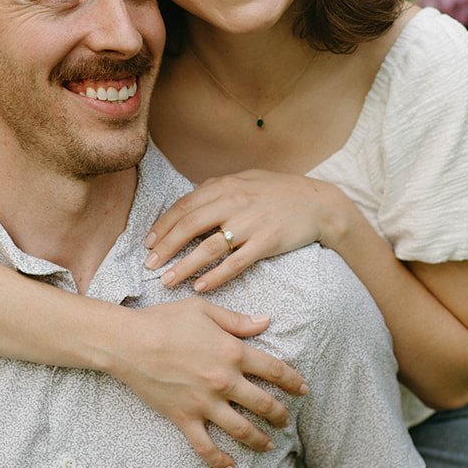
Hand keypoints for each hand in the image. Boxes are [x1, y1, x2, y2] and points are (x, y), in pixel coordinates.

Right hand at [106, 297, 307, 467]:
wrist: (128, 342)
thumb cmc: (164, 320)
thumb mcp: (204, 310)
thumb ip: (237, 320)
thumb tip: (266, 322)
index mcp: (232, 352)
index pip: (274, 370)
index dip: (293, 381)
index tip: (303, 389)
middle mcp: (224, 381)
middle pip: (263, 404)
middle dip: (280, 414)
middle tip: (286, 420)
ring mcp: (204, 403)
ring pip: (242, 429)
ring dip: (260, 440)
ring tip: (270, 445)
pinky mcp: (184, 418)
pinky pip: (205, 446)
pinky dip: (219, 460)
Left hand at [144, 170, 348, 292]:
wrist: (319, 203)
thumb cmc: (280, 191)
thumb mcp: (246, 179)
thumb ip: (218, 188)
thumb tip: (191, 200)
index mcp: (225, 186)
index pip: (184, 206)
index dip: (163, 226)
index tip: (148, 243)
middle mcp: (234, 203)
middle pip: (189, 227)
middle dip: (165, 248)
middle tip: (149, 265)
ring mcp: (250, 224)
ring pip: (208, 248)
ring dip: (184, 267)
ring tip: (167, 281)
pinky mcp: (266, 243)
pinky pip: (235, 263)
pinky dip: (216, 276)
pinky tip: (201, 287)